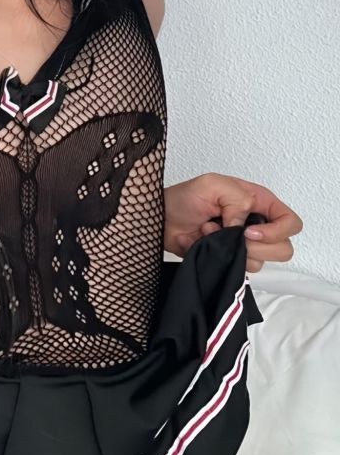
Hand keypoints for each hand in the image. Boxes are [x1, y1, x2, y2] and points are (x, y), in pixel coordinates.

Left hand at [164, 172, 302, 272]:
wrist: (162, 220)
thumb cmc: (184, 198)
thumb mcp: (212, 185)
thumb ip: (237, 199)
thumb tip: (244, 226)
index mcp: (259, 202)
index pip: (291, 222)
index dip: (277, 231)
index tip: (248, 231)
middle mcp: (257, 224)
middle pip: (283, 248)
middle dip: (257, 246)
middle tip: (233, 236)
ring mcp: (244, 244)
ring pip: (262, 261)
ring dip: (234, 251)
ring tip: (213, 235)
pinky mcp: (231, 259)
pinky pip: (241, 270)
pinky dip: (223, 259)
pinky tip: (208, 245)